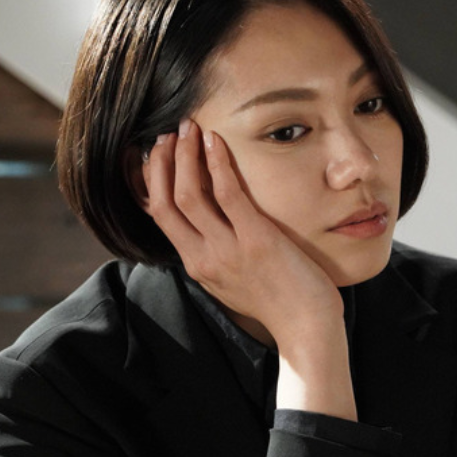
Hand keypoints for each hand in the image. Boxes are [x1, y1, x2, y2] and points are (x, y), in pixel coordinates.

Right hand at [142, 120, 355, 419]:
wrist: (307, 328)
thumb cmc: (281, 304)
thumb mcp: (235, 284)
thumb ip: (219, 260)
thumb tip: (211, 234)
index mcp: (198, 267)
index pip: (160, 219)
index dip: (150, 184)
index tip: (150, 158)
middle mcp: (205, 258)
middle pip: (166, 203)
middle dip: (160, 165)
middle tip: (165, 136)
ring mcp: (228, 249)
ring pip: (189, 195)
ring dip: (184, 156)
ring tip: (187, 128)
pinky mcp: (256, 239)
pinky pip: (228, 193)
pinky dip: (217, 163)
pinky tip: (215, 141)